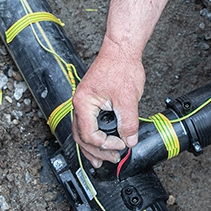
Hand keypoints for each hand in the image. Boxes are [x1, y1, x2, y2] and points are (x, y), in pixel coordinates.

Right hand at [72, 44, 144, 166]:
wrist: (122, 50)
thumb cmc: (120, 66)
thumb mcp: (127, 98)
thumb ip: (128, 122)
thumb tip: (130, 140)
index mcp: (83, 103)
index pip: (89, 134)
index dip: (105, 144)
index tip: (121, 145)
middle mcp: (80, 104)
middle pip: (81, 136)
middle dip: (96, 151)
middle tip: (111, 159)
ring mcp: (84, 103)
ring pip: (82, 132)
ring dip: (92, 148)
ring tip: (100, 160)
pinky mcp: (91, 101)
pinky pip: (88, 124)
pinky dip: (94, 136)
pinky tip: (101, 143)